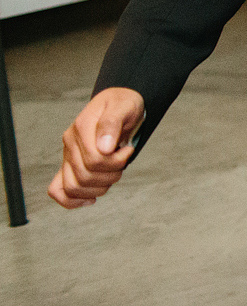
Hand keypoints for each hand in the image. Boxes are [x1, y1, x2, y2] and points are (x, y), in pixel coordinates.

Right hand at [49, 87, 144, 207]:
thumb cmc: (123, 105)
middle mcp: (70, 144)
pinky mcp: (68, 166)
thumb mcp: (124, 106)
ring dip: (99, 188)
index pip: (94, 159)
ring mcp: (67, 156)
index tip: (129, 150)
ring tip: (113, 174)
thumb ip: (112, 123)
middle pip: (85, 176)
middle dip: (111, 175)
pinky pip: (57, 190)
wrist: (118, 104)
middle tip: (123, 162)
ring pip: (73, 187)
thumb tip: (105, 148)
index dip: (116, 161)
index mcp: (81, 128)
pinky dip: (72, 200)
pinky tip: (91, 199)